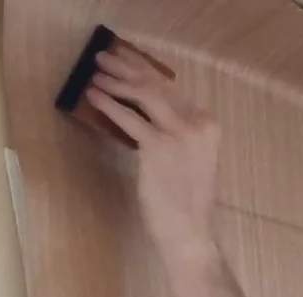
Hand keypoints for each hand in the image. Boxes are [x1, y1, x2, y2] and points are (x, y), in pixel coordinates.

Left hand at [87, 49, 220, 260]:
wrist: (189, 230)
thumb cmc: (186, 201)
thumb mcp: (192, 157)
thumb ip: (177, 131)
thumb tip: (144, 107)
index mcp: (209, 125)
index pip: (172, 88)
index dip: (144, 70)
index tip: (126, 60)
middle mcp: (198, 124)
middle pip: (157, 84)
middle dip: (127, 67)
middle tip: (104, 58)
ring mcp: (179, 134)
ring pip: (143, 94)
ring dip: (116, 82)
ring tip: (96, 75)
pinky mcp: (158, 147)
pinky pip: (128, 117)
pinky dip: (108, 104)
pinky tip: (93, 97)